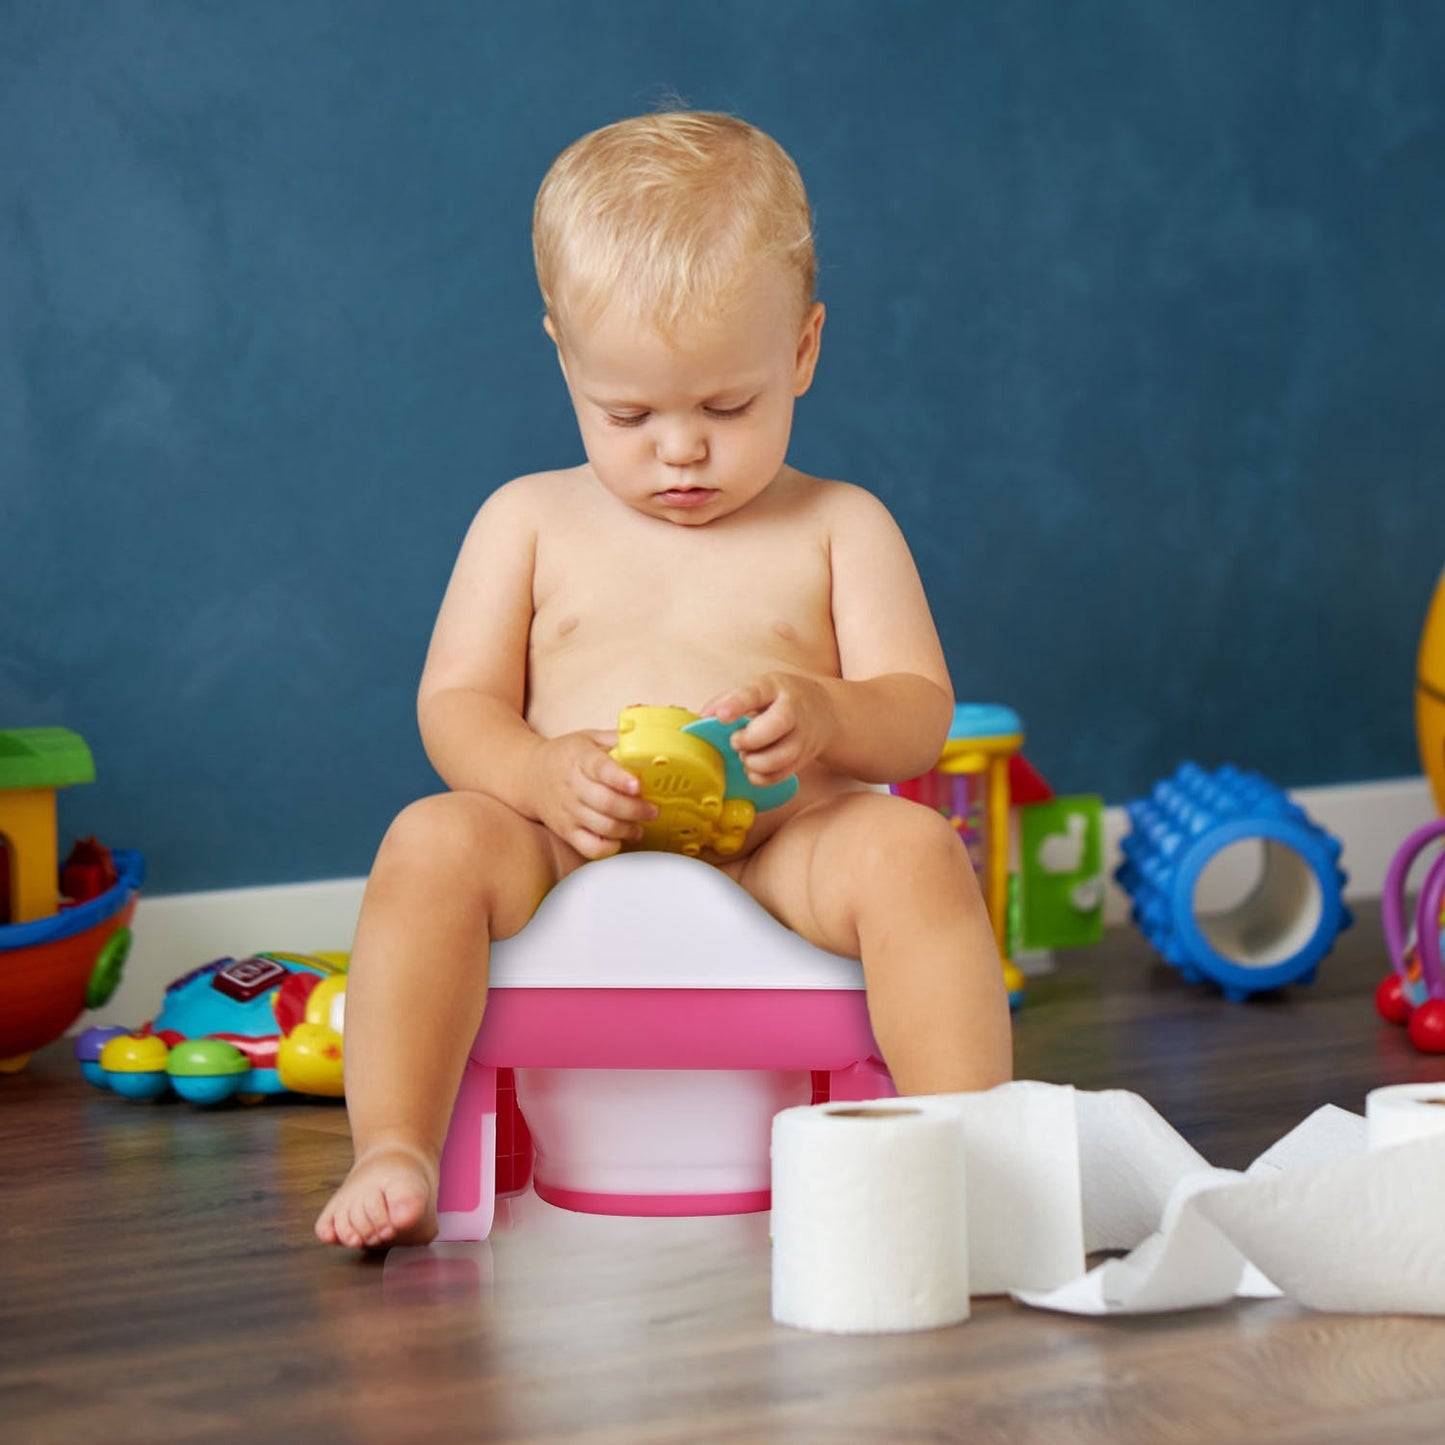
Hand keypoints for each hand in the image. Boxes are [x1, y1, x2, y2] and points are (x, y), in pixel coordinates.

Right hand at [528, 731, 657, 859]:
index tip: (638, 785)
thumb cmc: (566, 756)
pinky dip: (610, 847)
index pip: (601, 768)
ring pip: (603, 827)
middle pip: (607, 803)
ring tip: (640, 826)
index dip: (621, 778)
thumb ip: (618, 740)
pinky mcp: (566, 832)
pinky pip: (591, 848)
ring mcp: (568, 811)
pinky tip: (620, 838)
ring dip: (628, 829)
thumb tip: (650, 742)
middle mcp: (573, 786)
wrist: (528, 776)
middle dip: (636, 809)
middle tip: (653, 810)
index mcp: (580, 758)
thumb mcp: (589, 738)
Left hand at [700, 673, 836, 786]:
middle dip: (750, 740)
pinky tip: (753, 768)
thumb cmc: (779, 700)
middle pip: (776, 725)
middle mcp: (792, 710)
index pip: (755, 693)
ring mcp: (801, 737)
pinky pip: (780, 775)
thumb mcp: (757, 689)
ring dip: (755, 762)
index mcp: (775, 687)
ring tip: (745, 756)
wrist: (822, 712)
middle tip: (736, 742)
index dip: (736, 705)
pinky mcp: (802, 759)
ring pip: (781, 756)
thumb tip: (701, 717)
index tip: (721, 717)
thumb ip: (727, 700)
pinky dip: (761, 777)